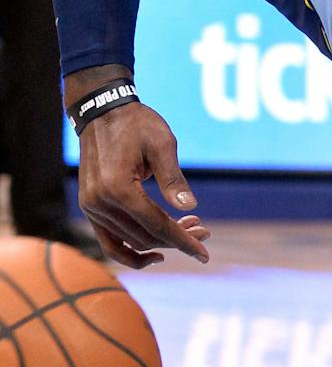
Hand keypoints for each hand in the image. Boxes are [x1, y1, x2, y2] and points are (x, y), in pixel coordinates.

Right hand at [72, 96, 209, 269]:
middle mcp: (100, 203)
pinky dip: (129, 251)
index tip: (205, 254)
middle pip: (144, 236)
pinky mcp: (90, 207)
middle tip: (205, 231)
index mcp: (118, 188)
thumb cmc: (137, 124)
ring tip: (189, 230)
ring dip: (159, 243)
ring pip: (128, 241)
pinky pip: (108, 240)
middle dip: (177, 239)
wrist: (103, 111)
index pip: (156, 225)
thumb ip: (174, 178)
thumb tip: (191, 208)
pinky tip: (156, 253)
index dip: (183, 241)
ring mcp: (91, 207)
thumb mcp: (162, 144)